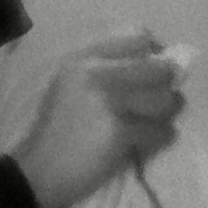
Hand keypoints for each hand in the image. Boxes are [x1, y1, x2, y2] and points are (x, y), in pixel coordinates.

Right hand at [10, 26, 184, 207]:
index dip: (155, 54)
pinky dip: (161, 137)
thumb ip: (108, 67)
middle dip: (166, 86)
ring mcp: (109, 100)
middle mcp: (96, 72)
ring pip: (165, 99)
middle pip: (158, 68)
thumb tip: (161, 61)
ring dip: (166, 113)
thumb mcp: (73, 83)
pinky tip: (150, 140)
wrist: (41, 170)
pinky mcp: (119, 130)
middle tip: (162, 100)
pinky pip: (160, 130)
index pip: (138, 38)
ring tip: (155, 121)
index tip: (156, 70)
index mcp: (83, 57)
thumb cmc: (61, 127)